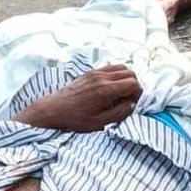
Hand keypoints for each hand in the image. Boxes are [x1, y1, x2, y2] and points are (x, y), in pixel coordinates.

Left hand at [13, 66, 142, 131]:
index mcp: (106, 90)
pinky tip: (109, 88)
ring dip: (125, 79)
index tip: (132, 103)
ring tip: (120, 93)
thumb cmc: (75, 119)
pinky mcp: (89, 72)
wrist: (53, 110)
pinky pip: (109, 68)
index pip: (133, 83)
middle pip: (129, 72)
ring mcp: (95, 72)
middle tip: (128, 99)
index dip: (138, 94)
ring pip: (120, 67)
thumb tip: (132, 105)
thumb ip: (119, 113)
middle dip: (134, 85)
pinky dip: (115, 75)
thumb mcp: (99, 122)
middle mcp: (102, 77)